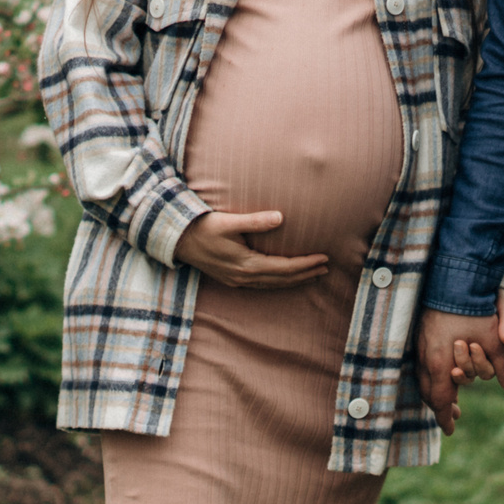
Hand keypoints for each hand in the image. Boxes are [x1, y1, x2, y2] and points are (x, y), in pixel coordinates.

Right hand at [174, 210, 330, 288]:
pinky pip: (262, 285)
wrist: (176, 240)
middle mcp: (243, 277)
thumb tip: (281, 217)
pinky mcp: (232, 279)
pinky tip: (285, 279)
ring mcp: (237, 280)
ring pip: (273, 285)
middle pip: (282, 279)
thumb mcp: (228, 221)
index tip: (324, 258)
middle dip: (305, 274)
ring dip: (294, 280)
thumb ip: (255, 221)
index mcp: (246, 264)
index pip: (284, 268)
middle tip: (327, 268)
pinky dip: (278, 283)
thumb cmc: (201, 227)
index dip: (306, 264)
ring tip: (313, 275)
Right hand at [418, 294, 503, 433]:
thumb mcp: (493, 341)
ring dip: (436, 389)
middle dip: (441, 405)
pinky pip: (421, 362)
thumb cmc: (472, 311)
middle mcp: (425, 358)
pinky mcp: (419, 333)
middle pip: (428, 392)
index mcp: (440, 365)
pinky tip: (441, 368)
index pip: (441, 401)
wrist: (452, 278)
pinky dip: (431, 373)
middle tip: (453, 414)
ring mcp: (419, 345)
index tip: (450, 430)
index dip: (445, 418)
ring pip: (423, 377)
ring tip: (449, 393)